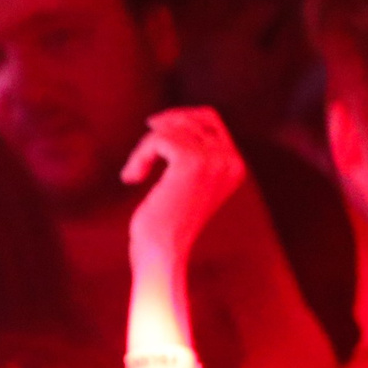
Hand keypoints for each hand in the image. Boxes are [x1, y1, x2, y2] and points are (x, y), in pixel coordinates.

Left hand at [123, 107, 248, 272]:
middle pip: (189, 120)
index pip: (211, 118)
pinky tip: (132, 178)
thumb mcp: (183, 183)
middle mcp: (231, 160)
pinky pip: (158, 139)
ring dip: (143, 150)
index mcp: (235, 165)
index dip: (179, 117)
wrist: (162, 250)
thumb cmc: (165, 221)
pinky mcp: (192, 162)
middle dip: (158, 133)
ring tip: (134, 174)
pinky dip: (139, 156)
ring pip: (169, 130)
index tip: (153, 126)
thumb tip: (167, 119)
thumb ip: (189, 154)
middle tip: (139, 158)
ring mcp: (215, 160)